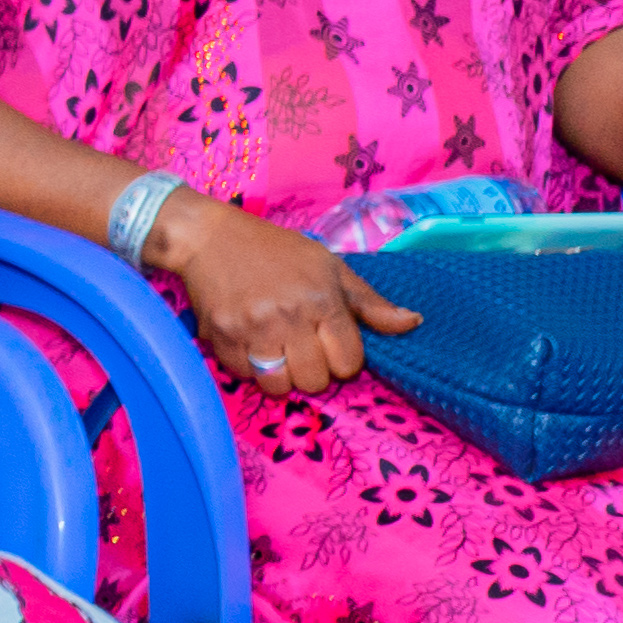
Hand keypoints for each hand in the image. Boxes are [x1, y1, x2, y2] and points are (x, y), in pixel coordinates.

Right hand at [142, 192, 421, 397]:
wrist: (210, 236)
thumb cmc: (277, 250)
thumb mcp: (330, 267)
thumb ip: (370, 303)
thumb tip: (413, 323)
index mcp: (322, 300)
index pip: (348, 364)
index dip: (342, 358)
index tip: (328, 342)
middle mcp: (289, 317)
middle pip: (315, 381)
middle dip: (313, 370)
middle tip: (300, 346)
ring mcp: (252, 329)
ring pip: (279, 386)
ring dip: (281, 376)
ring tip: (276, 351)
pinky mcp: (221, 337)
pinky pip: (243, 376)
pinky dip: (248, 368)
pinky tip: (249, 343)